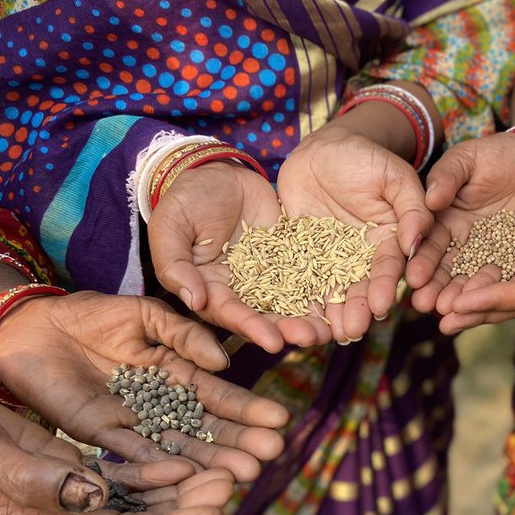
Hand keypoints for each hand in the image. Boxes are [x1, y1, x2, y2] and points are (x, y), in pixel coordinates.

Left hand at [0, 291, 287, 481]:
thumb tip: (223, 360)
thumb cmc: (87, 314)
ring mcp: (133, 422)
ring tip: (244, 473)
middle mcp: (160, 403)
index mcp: (175, 371)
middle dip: (238, 441)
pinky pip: (135, 455)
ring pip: (178, 447)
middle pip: (205, 428)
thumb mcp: (143, 314)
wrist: (29, 329)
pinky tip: (190, 478)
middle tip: (270, 455)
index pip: (217, 394)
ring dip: (210, 462)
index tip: (278, 421)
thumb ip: (182, 333)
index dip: (246, 408)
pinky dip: (161, 467)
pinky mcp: (101, 436)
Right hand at [0, 380, 235, 514]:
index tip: (216, 505)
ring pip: (133, 500)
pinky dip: (152, 469)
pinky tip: (187, 453)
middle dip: (188, 504)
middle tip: (237, 477)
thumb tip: (92, 492)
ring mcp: (57, 495)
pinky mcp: (60, 471)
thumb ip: (32, 475)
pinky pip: (117, 478)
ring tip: (227, 466)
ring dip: (179, 486)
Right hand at [149, 162, 330, 351]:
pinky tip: (343, 298)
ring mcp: (267, 273)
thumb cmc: (184, 200)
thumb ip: (175, 264)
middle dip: (288, 328)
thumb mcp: (171, 227)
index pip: (230, 313)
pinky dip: (324, 288)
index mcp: (208, 288)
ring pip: (290, 301)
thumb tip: (193, 301)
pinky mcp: (289, 256)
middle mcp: (240, 288)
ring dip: (309, 317)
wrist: (216, 172)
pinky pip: (308, 274)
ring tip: (332, 329)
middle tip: (311, 337)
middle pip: (265, 315)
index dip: (251, 327)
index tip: (273, 342)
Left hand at [275, 126, 430, 341]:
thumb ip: (412, 206)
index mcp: (388, 242)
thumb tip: (416, 241)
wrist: (323, 148)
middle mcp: (360, 258)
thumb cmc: (366, 156)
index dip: (384, 287)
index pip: (388, 269)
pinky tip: (290, 317)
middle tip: (351, 332)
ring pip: (329, 292)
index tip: (381, 306)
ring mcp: (329, 260)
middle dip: (356, 312)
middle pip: (359, 289)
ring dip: (327, 315)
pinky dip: (294, 299)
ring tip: (322, 335)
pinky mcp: (301, 256)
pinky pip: (297, 279)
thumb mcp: (395, 175)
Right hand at [406, 132, 514, 315]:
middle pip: (449, 272)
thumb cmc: (502, 153)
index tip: (413, 277)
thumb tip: (429, 200)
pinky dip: (502, 294)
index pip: (431, 246)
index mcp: (448, 223)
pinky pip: (513, 280)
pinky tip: (490, 307)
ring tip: (451, 313)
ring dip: (464, 299)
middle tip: (427, 306)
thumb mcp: (469, 157)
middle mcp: (468, 246)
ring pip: (478, 282)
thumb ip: (448, 176)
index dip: (422, 261)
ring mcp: (497, 256)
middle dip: (437, 289)